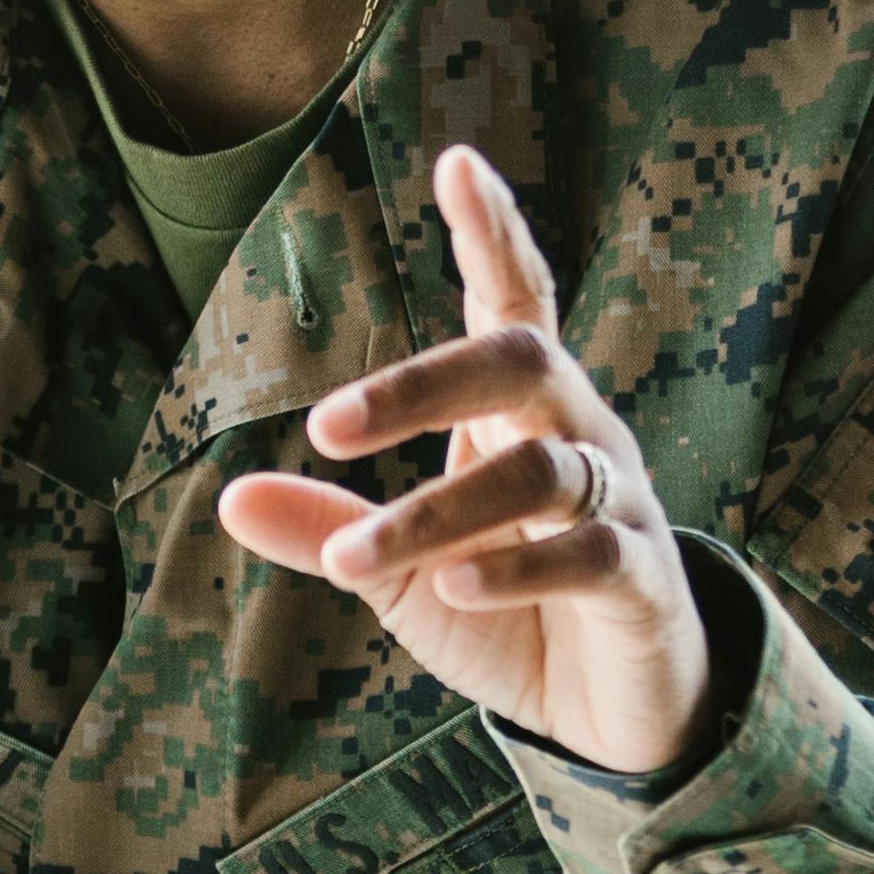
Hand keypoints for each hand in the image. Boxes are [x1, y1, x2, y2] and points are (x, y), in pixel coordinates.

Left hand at [218, 144, 722, 780]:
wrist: (610, 712)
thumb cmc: (507, 615)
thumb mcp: (403, 575)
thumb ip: (332, 531)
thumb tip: (230, 498)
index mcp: (520, 414)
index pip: (513, 301)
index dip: (493, 232)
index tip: (458, 162)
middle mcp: (579, 436)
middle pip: (521, 361)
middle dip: (424, 383)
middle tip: (328, 424)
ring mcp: (622, 503)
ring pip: (543, 472)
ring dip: (437, 512)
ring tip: (358, 558)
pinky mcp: (644, 580)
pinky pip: (591, 555)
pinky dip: (517, 569)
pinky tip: (455, 585)